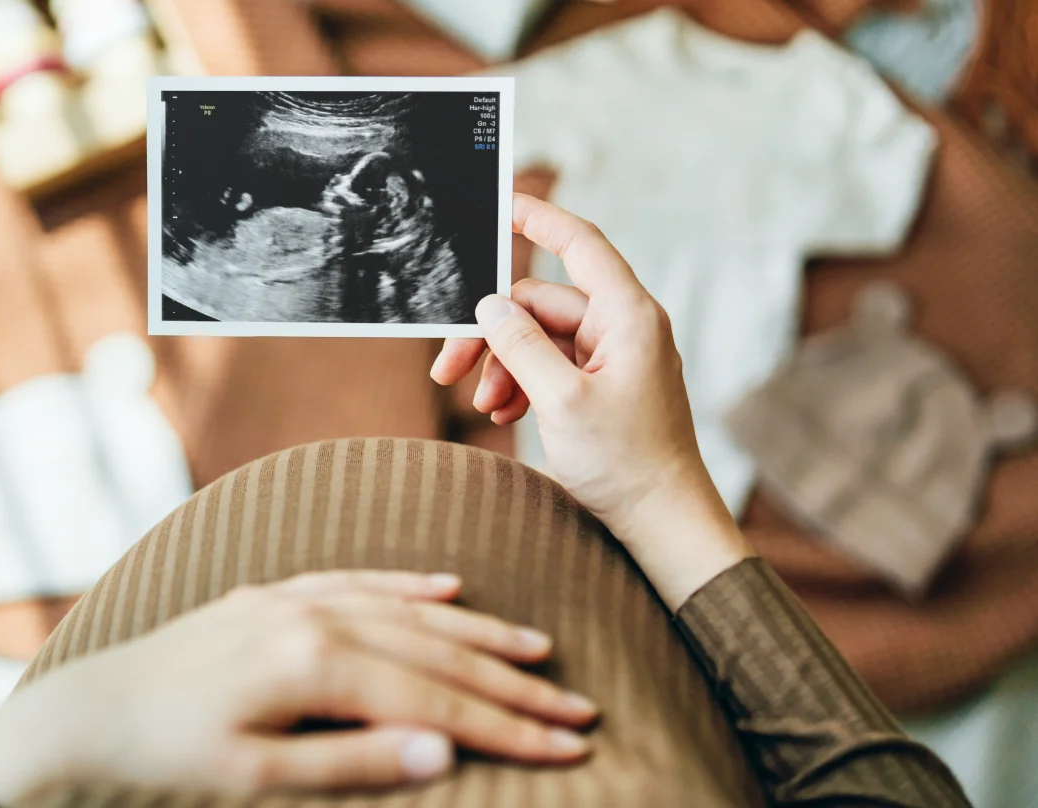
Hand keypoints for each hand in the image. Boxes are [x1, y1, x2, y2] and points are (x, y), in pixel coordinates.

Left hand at [0, 570, 596, 801]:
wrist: (86, 715)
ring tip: (538, 650)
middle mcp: (310, 619)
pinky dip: (407, 588)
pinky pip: (356, 581)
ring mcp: (291, 600)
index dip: (507, 726)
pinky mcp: (273, 596)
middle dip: (511, 684)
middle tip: (579, 707)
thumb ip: (353, 760)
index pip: (434, 700)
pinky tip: (448, 590)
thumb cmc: (166, 759)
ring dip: (476, 633)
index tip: (569, 743)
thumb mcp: (256, 779)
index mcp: (311, 666)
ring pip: (406, 612)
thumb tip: (444, 751)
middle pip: (435, 653)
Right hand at [431, 194, 750, 606]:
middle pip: (539, 304)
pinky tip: (503, 413)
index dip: (538, 218)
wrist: (661, 521)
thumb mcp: (560, 401)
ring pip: (538, 338)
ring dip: (503, 365)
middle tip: (448, 369)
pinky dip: (521, 383)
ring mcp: (613, 356)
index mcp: (627, 316)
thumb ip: (520, 346)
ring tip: (482, 405)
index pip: (579, 245)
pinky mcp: (603, 384)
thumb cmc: (626, 464)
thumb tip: (490, 306)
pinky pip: (550, 365)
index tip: (501, 202)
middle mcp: (623, 327)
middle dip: (492, 334)